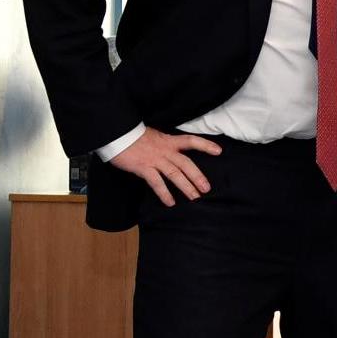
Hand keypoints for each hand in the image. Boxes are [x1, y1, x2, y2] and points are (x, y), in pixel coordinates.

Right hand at [105, 129, 222, 207]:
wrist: (118, 135)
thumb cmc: (135, 137)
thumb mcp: (155, 136)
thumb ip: (166, 145)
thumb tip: (174, 154)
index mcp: (169, 140)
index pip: (191, 141)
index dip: (206, 145)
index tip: (219, 151)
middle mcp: (165, 150)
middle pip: (186, 163)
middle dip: (197, 176)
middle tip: (207, 188)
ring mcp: (155, 159)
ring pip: (174, 174)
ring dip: (186, 186)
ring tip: (194, 197)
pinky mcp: (144, 168)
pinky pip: (156, 182)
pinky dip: (164, 193)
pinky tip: (170, 202)